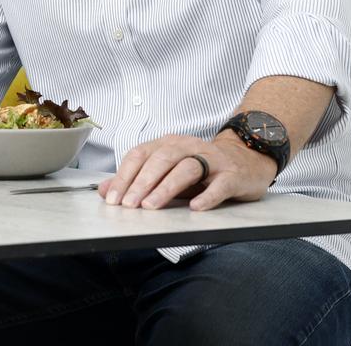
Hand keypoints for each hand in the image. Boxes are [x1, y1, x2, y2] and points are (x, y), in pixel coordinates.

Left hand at [97, 133, 276, 210]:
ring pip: (186, 168)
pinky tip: (195, 207)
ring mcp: (211, 159)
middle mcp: (188, 147)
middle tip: (128, 205)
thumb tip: (104, 190)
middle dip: (141, 183)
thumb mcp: (165, 172)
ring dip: (166, 188)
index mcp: (167, 144)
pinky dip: (207, 196)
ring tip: (151, 206)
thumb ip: (135, 180)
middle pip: (161, 160)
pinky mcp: (232, 175)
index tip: (112, 198)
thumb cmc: (201, 168)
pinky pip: (219, 184)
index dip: (124, 176)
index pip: (140, 155)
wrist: (246, 159)